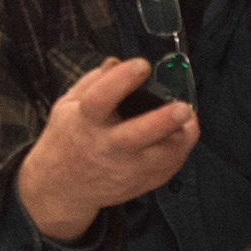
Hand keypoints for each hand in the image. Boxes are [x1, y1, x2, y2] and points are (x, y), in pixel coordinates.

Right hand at [16, 55, 198, 242]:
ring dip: (181, 136)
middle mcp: (106, 146)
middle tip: (182, 108)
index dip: (122, 79)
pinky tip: (178, 134)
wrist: (62, 187)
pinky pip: (170, 166)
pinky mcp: (140, 183)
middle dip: (163, 121)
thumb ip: (93, 82)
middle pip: (137, 135)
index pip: (101, 98)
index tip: (141, 65)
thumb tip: (117, 62)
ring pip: (163, 155)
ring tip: (187, 118)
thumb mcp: (68, 105)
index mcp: (85, 121)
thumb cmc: (68, 140)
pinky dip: (180, 148)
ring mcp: (125, 168)